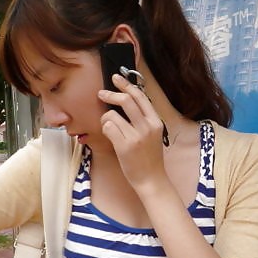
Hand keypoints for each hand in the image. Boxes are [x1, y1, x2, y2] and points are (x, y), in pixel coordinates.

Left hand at [98, 73, 166, 192]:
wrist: (151, 179)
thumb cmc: (149, 158)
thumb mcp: (153, 135)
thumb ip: (143, 119)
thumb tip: (127, 100)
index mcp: (156, 122)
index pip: (140, 96)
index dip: (127, 84)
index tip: (116, 78)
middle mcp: (147, 126)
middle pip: (126, 100)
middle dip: (111, 94)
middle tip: (101, 94)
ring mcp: (136, 136)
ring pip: (112, 114)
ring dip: (106, 118)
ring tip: (110, 128)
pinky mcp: (125, 146)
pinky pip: (108, 127)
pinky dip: (105, 129)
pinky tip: (109, 136)